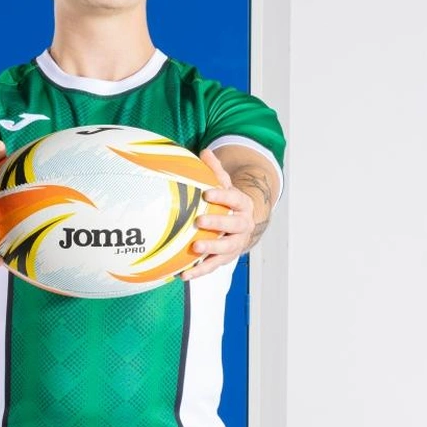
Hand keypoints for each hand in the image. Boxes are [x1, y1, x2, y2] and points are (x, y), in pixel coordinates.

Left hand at [180, 148, 254, 280]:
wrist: (241, 223)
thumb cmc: (227, 201)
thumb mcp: (223, 183)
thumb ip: (215, 170)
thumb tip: (205, 151)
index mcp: (242, 203)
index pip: (235, 198)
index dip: (223, 196)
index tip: (207, 193)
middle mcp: (243, 224)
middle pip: (234, 224)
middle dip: (218, 223)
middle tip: (199, 222)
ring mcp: (236, 242)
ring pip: (226, 248)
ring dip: (211, 249)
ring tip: (194, 249)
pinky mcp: (226, 258)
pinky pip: (213, 266)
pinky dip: (199, 271)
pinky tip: (183, 275)